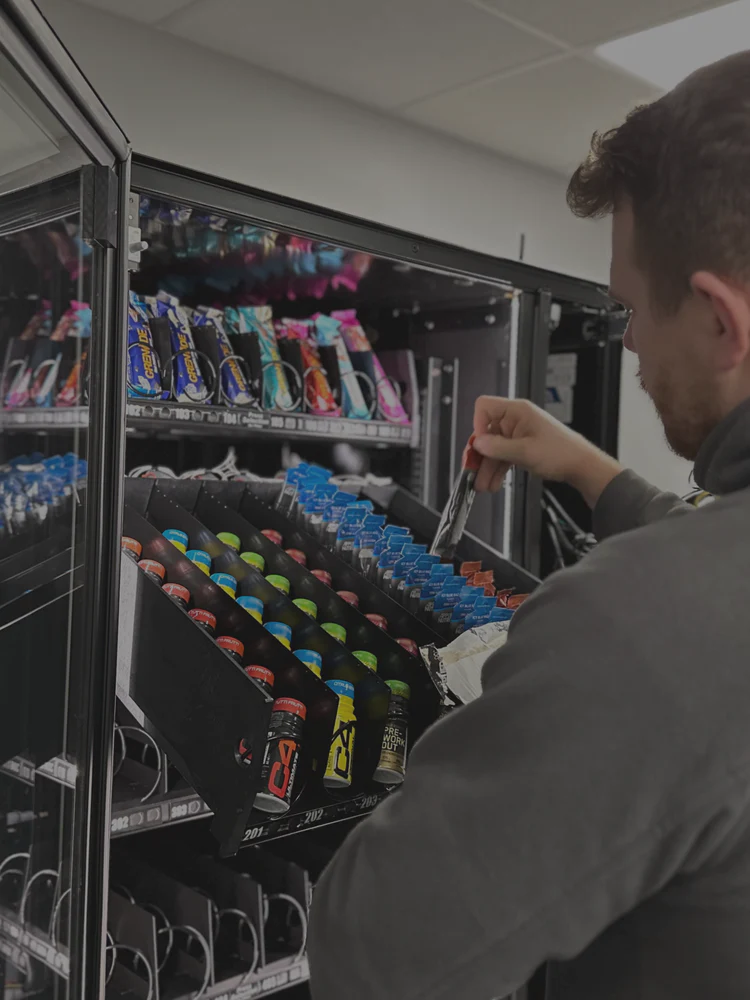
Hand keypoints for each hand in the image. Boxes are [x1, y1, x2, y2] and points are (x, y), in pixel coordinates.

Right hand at [472, 396, 622, 507]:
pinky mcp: (520, 446)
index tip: (479, 445)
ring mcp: (517, 434)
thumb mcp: (525, 452)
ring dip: (487, 468)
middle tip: (473, 472)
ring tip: (483, 484)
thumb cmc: (562, 453)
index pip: (484, 407)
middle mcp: (515, 420)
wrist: (580, 466)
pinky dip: (496, 469)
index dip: (478, 425)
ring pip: (492, 449)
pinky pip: (501, 456)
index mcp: (517, 411)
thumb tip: (477, 444)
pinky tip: (494, 482)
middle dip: (480, 455)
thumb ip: (498, 447)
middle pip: (486, 433)